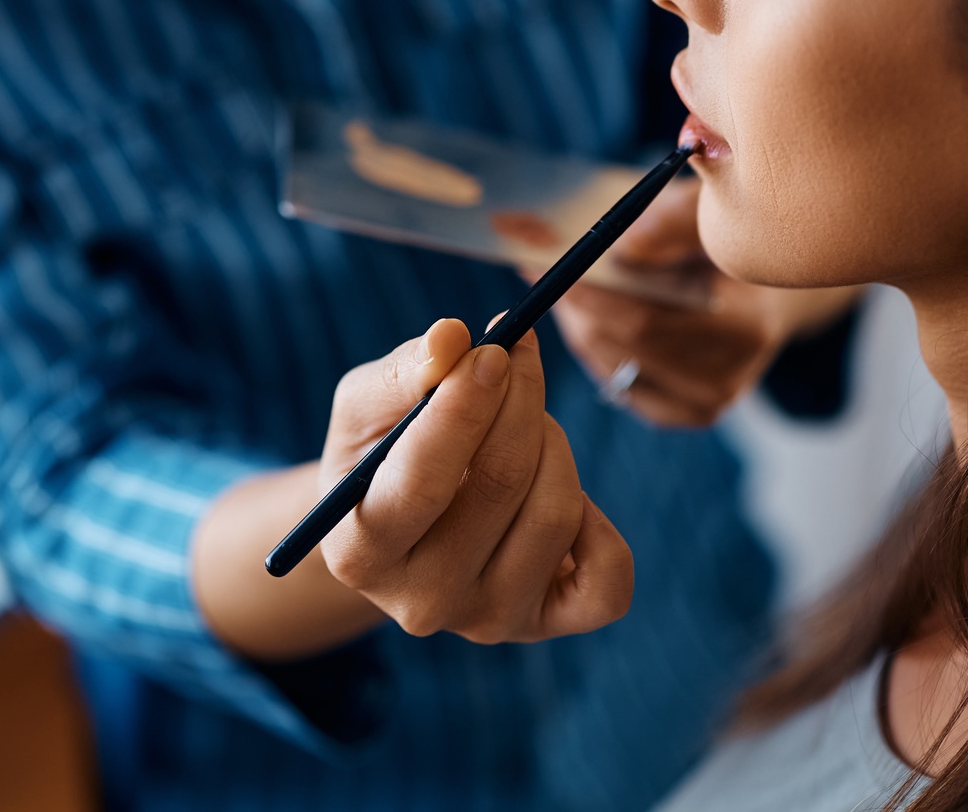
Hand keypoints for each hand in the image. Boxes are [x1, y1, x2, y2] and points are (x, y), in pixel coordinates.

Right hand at [317, 319, 632, 643]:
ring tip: (523, 424)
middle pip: (501, 484)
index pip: (422, 481)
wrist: (403, 528)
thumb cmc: (381, 456)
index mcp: (359, 553)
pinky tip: (559, 492)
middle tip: (516, 355)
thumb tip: (450, 340)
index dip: (465, 406)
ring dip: (552, 442)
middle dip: (519, 401)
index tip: (494, 349)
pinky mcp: (544, 625)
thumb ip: (403, 373)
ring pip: (556, 512)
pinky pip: (608, 578)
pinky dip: (599, 524)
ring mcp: (488, 620)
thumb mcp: (366, 409)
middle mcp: (421, 603)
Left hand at [537, 175, 863, 427]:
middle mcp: (729, 378)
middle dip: (574, 306)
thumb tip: (624, 247)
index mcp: (747, 327)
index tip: (540, 263)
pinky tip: (589, 315)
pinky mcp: (687, 412)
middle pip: (622, 347)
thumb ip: (673, 220)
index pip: (646, 321)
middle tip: (538, 269)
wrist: (765, 286)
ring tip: (562, 284)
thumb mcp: (710, 211)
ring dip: (578, 323)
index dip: (587, 293)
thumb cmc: (730, 238)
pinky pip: (618, 383)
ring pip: (611, 365)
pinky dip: (595, 347)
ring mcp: (708, 402)